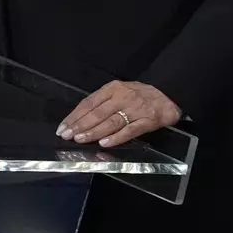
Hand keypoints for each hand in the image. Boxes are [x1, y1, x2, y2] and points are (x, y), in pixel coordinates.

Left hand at [56, 81, 180, 146]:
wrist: (169, 94)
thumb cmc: (139, 94)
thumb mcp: (119, 91)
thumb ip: (102, 102)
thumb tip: (80, 119)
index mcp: (112, 88)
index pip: (89, 103)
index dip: (75, 116)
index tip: (63, 127)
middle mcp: (122, 97)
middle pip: (97, 113)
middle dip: (80, 125)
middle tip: (67, 135)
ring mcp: (135, 109)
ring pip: (111, 122)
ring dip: (94, 132)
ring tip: (80, 139)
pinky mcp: (148, 120)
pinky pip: (130, 130)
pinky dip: (116, 137)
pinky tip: (104, 143)